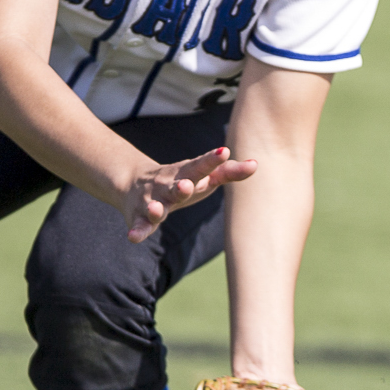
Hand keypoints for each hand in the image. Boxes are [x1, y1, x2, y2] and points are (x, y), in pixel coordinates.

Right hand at [120, 146, 256, 242]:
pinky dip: (137, 231)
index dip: (213, 160)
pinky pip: (139, 224)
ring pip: (154, 205)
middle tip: (187, 185)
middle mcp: (169, 185)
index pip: (202, 166)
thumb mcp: (205, 176)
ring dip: (155, 208)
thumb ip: (229, 172)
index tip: (224, 152)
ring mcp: (153, 200)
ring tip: (157, 209)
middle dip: (181, 186)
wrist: (135, 182)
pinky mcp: (139, 216)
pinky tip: (133, 238)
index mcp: (188, 174)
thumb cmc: (182, 180)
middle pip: (176, 186)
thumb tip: (256, 164)